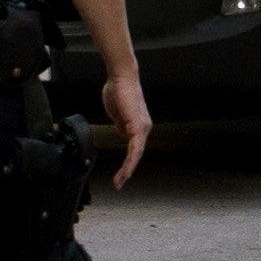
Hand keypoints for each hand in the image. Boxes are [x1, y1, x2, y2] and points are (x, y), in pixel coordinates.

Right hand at [99, 68, 152, 187]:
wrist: (120, 78)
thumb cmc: (118, 91)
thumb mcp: (117, 113)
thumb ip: (120, 124)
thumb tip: (121, 132)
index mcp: (138, 125)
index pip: (134, 148)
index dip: (128, 162)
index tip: (120, 173)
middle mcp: (143, 127)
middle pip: (136, 154)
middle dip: (127, 170)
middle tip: (118, 183)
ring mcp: (142, 127)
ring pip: (136, 154)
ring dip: (127, 169)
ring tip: (119, 181)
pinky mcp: (138, 126)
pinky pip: (134, 148)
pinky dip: (130, 161)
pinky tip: (125, 170)